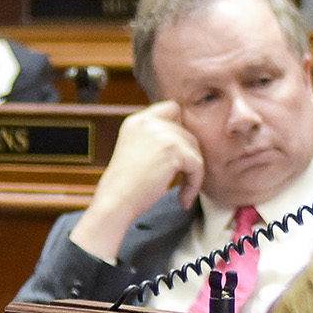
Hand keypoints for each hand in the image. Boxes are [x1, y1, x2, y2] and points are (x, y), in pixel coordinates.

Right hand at [69, 101, 203, 263]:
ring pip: (195, 149)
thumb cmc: (125, 185)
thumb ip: (156, 138)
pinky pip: (197, 165)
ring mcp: (162, 134)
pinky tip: (184, 198)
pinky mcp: (174, 150)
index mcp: (137, 121)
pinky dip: (194, 183)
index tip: (177, 154)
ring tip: (182, 191)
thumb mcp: (136, 150)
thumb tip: (187, 135)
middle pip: (187, 133)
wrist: (114, 204)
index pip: (172, 109)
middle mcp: (148, 122)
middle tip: (181, 180)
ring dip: (192, 172)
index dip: (180, 129)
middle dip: (187, 158)